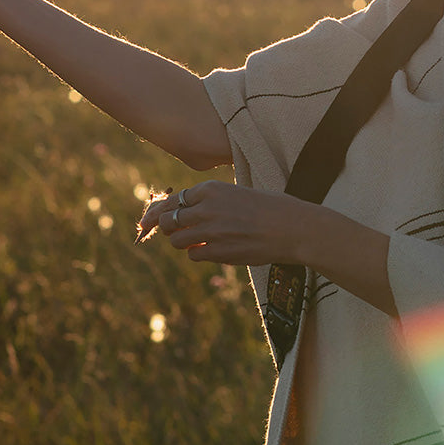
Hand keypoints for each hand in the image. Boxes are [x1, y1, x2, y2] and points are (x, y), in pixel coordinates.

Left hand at [139, 181, 309, 266]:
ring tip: (200, 241)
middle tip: (176, 233)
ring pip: (176, 240)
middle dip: (170, 229)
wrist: (293, 228)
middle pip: (169, 220)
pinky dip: (199, 254)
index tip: (151, 220)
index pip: (173, 200)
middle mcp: (206, 207)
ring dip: (184, 243)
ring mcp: (210, 230)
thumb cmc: (271, 208)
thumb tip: (185, 213)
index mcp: (212, 189)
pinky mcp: (217, 251)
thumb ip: (211, 202)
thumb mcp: (238, 194)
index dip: (160, 211)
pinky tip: (214, 250)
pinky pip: (193, 255)